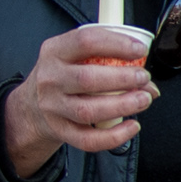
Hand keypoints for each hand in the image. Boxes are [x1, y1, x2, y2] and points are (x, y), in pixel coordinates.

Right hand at [2, 22, 157, 176]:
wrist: (31, 105)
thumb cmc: (65, 75)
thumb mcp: (76, 56)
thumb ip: (110, 60)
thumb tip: (149, 84)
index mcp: (55, 52)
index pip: (85, 42)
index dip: (116, 44)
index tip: (140, 50)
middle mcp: (50, 79)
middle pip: (87, 79)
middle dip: (122, 78)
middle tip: (144, 77)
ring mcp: (53, 107)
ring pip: (88, 110)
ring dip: (122, 105)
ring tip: (144, 99)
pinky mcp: (61, 130)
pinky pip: (88, 139)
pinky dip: (114, 136)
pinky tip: (133, 126)